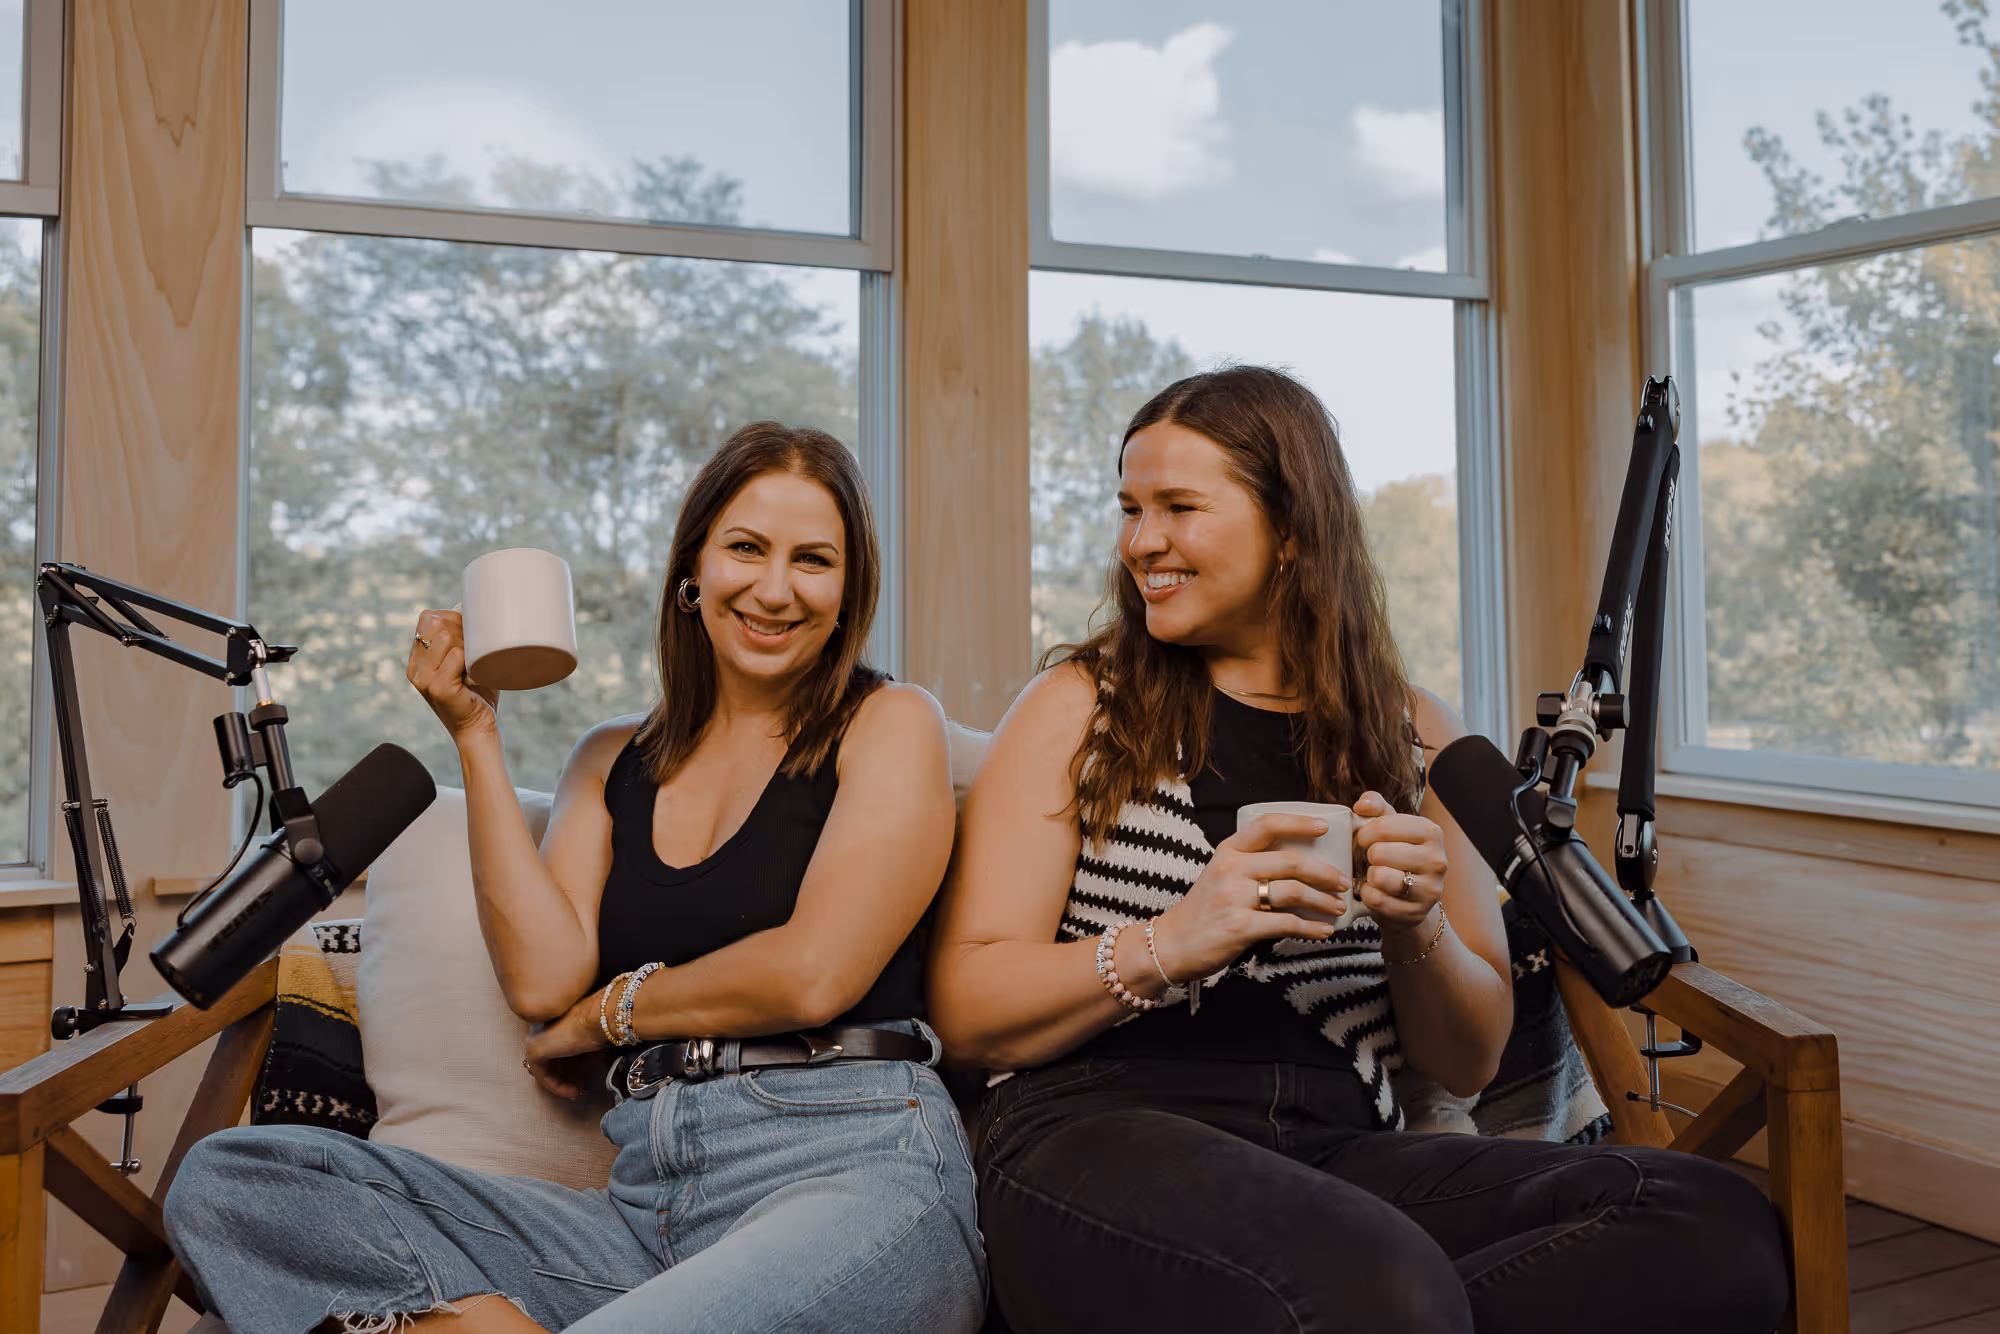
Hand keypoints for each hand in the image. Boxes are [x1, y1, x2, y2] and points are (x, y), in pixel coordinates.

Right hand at [406, 609, 499, 741]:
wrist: (478, 728)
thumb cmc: (477, 692)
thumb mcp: (464, 659)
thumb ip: (461, 636)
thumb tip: (468, 604)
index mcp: (417, 659)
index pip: (427, 617)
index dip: (452, 618)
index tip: (470, 636)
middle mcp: (415, 668)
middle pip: (436, 623)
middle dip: (461, 629)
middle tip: (475, 653)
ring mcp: (424, 678)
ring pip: (447, 637)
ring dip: (469, 646)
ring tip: (475, 666)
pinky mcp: (438, 688)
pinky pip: (458, 655)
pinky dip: (474, 661)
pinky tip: (476, 677)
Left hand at [523, 988, 611, 1099]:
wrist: (599, 1018)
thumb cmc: (600, 1024)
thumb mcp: (591, 1045)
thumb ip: (582, 1057)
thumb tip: (584, 1073)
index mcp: (551, 1020)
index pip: (554, 1051)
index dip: (569, 1067)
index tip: (584, 1077)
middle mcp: (539, 1028)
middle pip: (549, 1061)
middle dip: (565, 1076)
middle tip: (580, 1087)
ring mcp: (534, 1038)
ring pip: (545, 1069)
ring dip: (561, 1083)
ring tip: (577, 1092)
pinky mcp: (534, 1050)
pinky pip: (542, 1075)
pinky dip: (556, 1086)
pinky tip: (572, 1092)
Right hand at [1149, 814, 1352, 984]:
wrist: (1172, 944)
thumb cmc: (1204, 910)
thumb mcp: (1221, 875)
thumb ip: (1252, 865)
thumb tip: (1302, 864)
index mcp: (1228, 851)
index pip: (1267, 824)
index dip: (1300, 822)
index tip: (1326, 827)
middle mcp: (1230, 869)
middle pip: (1291, 861)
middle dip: (1326, 872)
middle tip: (1344, 882)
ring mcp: (1234, 897)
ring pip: (1293, 891)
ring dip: (1323, 901)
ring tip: (1338, 908)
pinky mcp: (1239, 927)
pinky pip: (1286, 923)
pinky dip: (1311, 928)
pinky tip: (1324, 931)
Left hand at [1352, 791, 1447, 948]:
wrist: (1411, 898)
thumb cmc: (1397, 854)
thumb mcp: (1391, 826)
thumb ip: (1376, 806)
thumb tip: (1362, 804)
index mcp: (1431, 832)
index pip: (1383, 825)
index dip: (1365, 832)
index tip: (1366, 839)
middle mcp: (1437, 860)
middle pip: (1379, 852)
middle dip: (1368, 856)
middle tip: (1373, 859)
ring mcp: (1430, 889)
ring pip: (1379, 876)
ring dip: (1369, 875)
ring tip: (1376, 874)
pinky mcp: (1416, 912)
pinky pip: (1376, 899)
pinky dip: (1368, 894)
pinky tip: (1376, 891)